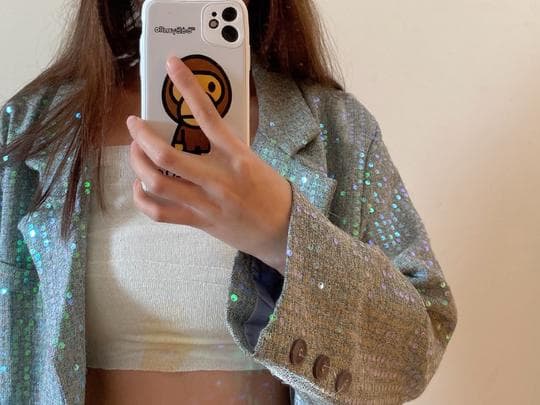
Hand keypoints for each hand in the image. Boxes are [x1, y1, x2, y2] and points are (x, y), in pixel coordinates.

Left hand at [126, 56, 291, 273]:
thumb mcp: (254, 161)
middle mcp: (218, 180)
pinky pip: (160, 213)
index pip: (208, 115)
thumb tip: (197, 130)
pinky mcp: (199, 221)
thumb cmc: (271, 192)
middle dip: (141, 136)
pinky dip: (142, 199)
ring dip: (137, 164)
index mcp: (237, 157)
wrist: (283, 231)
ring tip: (135, 152)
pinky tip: (141, 186)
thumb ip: (227, 147)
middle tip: (134, 124)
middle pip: (166, 155)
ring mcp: (206, 203)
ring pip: (157, 183)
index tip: (172, 66)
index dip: (187, 86)